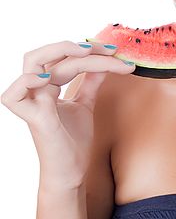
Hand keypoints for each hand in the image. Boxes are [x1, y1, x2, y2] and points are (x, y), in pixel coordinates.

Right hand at [1, 40, 135, 189]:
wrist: (72, 171)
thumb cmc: (74, 141)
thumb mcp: (86, 104)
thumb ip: (91, 82)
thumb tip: (105, 61)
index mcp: (47, 85)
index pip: (64, 57)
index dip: (92, 51)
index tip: (118, 53)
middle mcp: (36, 90)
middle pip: (45, 54)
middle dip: (76, 46)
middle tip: (108, 50)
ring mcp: (31, 103)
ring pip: (34, 64)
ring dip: (60, 52)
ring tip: (88, 54)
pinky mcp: (32, 118)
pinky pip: (15, 94)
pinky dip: (28, 81)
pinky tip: (49, 78)